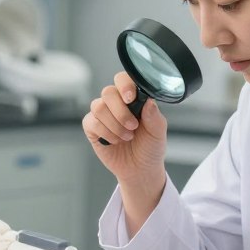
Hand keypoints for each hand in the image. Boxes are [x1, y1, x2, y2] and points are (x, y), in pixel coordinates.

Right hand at [82, 71, 167, 201]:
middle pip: (108, 92)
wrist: (140, 170)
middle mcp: (116, 103)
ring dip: (114, 124)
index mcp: (133, 98)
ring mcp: (103, 115)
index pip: (123, 79)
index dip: (124, 85)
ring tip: (126, 136)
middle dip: (120, 111)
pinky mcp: (92, 128)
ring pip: (98, 106)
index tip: (130, 98)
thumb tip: (149, 101)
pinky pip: (91, 121)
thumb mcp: (158, 132)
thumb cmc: (150, 148)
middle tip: (133, 126)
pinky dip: (105, 132)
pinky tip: (114, 140)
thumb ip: (154, 115)